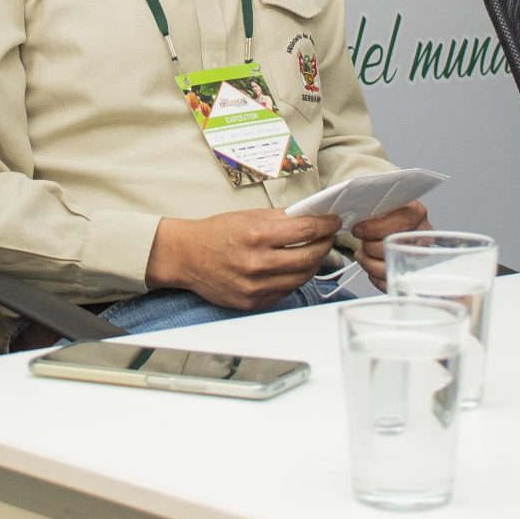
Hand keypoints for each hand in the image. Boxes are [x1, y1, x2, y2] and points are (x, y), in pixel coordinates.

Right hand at [145, 210, 340, 308]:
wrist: (186, 257)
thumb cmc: (214, 234)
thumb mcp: (247, 216)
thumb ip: (280, 218)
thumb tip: (310, 216)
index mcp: (256, 236)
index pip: (305, 230)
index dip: (326, 225)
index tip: (332, 221)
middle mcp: (257, 263)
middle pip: (309, 257)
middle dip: (325, 244)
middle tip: (327, 236)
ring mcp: (255, 287)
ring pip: (302, 277)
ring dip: (314, 263)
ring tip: (315, 251)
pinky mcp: (253, 302)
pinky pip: (286, 291)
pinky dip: (296, 278)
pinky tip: (295, 268)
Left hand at [351, 200, 430, 289]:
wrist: (398, 229)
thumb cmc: (387, 217)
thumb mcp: (384, 205)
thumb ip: (375, 210)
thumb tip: (355, 222)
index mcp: (416, 213)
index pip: (400, 223)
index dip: (374, 229)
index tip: (358, 230)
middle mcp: (423, 235)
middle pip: (394, 247)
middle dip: (370, 247)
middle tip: (362, 243)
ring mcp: (421, 257)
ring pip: (392, 268)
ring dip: (370, 263)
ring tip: (361, 255)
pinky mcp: (414, 275)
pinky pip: (393, 282)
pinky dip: (376, 278)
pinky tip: (371, 268)